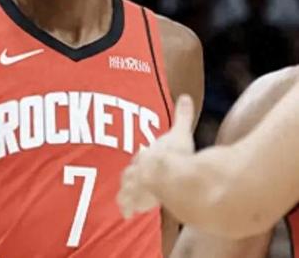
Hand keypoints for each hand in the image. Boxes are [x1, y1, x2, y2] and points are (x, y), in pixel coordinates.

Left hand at [118, 94, 195, 218]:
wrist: (170, 176)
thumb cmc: (177, 155)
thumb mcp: (181, 132)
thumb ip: (182, 115)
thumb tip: (185, 95)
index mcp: (149, 153)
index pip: (141, 156)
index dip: (142, 160)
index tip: (142, 159)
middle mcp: (139, 167)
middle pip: (131, 171)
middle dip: (131, 175)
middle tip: (131, 179)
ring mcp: (138, 184)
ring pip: (127, 187)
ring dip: (126, 192)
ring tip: (123, 199)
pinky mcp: (139, 199)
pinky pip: (131, 204)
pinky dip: (128, 207)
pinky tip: (126, 214)